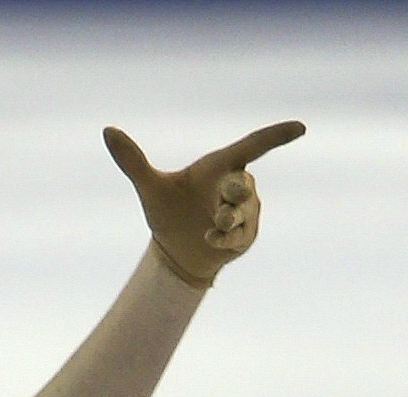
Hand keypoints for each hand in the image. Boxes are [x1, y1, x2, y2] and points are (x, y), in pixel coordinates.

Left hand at [104, 119, 304, 289]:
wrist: (175, 255)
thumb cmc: (166, 215)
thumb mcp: (150, 189)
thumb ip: (132, 161)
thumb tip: (107, 130)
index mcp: (222, 165)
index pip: (254, 145)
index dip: (277, 136)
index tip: (300, 128)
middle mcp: (239, 184)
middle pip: (244, 184)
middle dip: (231, 196)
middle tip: (217, 204)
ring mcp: (247, 211)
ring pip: (244, 212)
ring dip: (225, 220)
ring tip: (209, 227)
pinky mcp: (247, 235)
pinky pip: (241, 234)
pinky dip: (225, 237)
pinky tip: (209, 238)